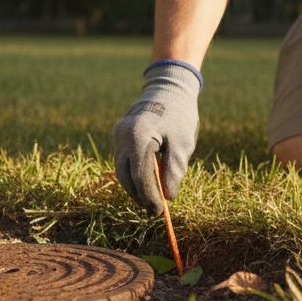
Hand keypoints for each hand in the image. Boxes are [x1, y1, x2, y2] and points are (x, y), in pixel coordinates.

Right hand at [112, 61, 200, 214]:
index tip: (159, 212)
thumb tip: (168, 197)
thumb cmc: (180, 116)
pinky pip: (123, 160)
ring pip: (121, 170)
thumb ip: (174, 171)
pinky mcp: (118, 135)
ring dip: (135, 186)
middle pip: (125, 176)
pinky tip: (147, 182)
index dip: (149, 197)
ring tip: (152, 199)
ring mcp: (118, 135)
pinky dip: (133, 173)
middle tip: (155, 210)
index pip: (140, 176)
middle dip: (139, 195)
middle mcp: (123, 136)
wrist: (168, 88)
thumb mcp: (183, 144)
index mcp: (139, 137)